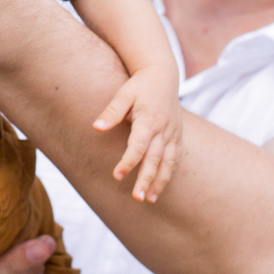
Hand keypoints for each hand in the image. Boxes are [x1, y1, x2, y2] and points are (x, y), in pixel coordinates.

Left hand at [92, 64, 181, 202]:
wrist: (163, 74)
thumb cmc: (139, 85)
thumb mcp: (123, 94)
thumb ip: (111, 112)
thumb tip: (96, 127)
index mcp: (148, 120)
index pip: (138, 146)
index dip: (128, 162)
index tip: (116, 176)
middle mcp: (163, 129)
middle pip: (154, 159)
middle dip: (146, 179)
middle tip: (136, 198)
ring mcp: (172, 133)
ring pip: (168, 162)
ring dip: (159, 182)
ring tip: (148, 199)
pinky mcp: (177, 135)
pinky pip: (175, 158)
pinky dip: (168, 173)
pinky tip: (159, 187)